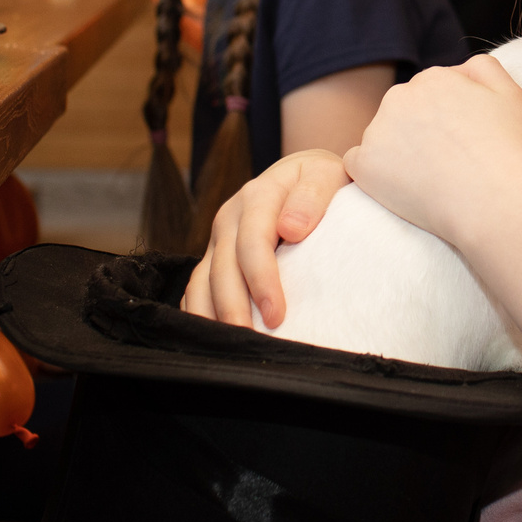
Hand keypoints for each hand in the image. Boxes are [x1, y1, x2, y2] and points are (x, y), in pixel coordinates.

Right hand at [182, 149, 350, 329]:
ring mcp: (218, 238)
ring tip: (230, 348)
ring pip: (200, 282)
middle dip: (234, 309)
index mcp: (258, 196)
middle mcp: (230, 217)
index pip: (252, 243)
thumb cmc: (321, 180)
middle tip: (252, 343)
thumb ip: (312, 197)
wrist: (302, 173)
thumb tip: (292, 229)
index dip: (262, 282)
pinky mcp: (214, 255)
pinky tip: (213, 338)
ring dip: (211, 317)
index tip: (277, 315)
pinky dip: (200, 313)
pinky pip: (196, 287)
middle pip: (222, 269)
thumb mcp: (326, 175)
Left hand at [344, 54, 521, 244]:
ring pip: (382, 137)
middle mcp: (399, 96)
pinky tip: (402, 188)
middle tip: (448, 163)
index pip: (431, 94)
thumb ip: (484, 69)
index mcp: (433, 77)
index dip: (448, 120)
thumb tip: (459, 69)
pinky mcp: (364, 165)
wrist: (494, 202)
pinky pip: (359, 164)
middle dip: (420, 132)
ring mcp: (377, 130)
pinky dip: (375, 175)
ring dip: (398, 153)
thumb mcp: (512, 95)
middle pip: (404, 112)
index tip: (464, 143)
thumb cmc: (510, 153)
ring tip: (431, 180)